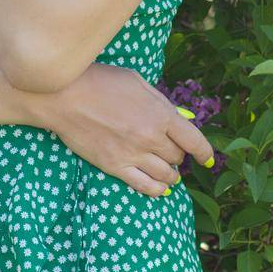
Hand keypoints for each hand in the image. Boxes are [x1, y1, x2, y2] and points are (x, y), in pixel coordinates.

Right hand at [33, 63, 215, 198]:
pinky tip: (160, 188)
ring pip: (166, 175)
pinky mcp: (115, 167)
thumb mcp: (137, 81)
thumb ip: (160, 101)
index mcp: (160, 114)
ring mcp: (133, 154)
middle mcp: (151, 137)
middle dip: (179, 156)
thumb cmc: (100, 81)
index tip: (208, 159)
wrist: (65, 96)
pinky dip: (157, 190)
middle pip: (177, 157)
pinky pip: (145, 186)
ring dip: (171, 175)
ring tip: (169, 173)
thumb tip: (179, 117)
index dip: (204, 152)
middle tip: (173, 153)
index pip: (193, 140)